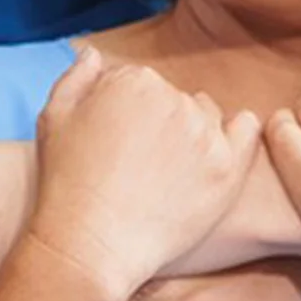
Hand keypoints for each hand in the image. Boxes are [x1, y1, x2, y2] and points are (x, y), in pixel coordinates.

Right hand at [25, 47, 260, 300]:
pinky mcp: (227, 167)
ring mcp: (205, 133)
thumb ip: (78, 77)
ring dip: (194, 134)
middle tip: (142, 163)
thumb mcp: (53, 118)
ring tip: (168, 173)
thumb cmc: (66, 185)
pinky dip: (239, 134)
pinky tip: (220, 151)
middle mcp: (175, 98)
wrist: (92, 246)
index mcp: (135, 79)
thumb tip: (96, 54)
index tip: (120, 142)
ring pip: (208, 117)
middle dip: (161, 123)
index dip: (128, 113)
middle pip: (176, 99)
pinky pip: (247, 133)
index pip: (141, 84)